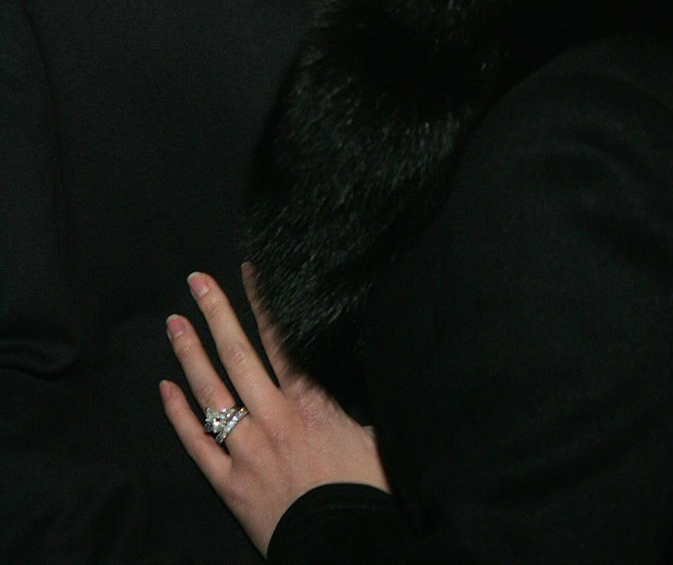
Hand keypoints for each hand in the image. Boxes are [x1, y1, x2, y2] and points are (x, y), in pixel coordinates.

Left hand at [161, 268, 387, 555]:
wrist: (343, 543)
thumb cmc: (363, 490)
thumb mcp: (372, 433)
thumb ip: (352, 399)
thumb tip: (353, 366)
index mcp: (308, 401)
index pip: (279, 339)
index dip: (262, 302)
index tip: (248, 270)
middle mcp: (272, 417)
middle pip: (238, 354)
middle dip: (216, 313)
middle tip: (196, 280)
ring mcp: (246, 449)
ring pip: (211, 392)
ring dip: (190, 354)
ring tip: (174, 322)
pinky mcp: (229, 482)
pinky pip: (196, 443)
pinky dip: (178, 414)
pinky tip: (165, 388)